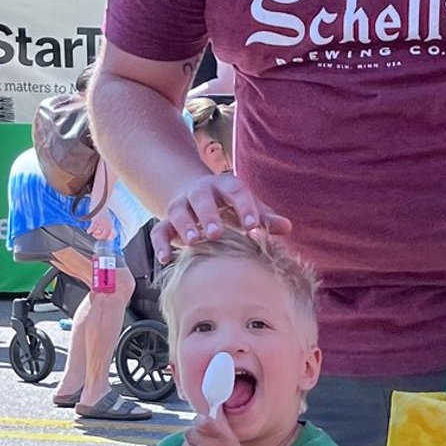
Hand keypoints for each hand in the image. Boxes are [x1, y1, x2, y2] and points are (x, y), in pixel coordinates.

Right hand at [154, 172, 290, 255]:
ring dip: (185, 226)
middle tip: (217, 233)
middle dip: (208, 214)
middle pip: (202, 198)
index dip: (245, 207)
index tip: (253, 226)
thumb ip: (264, 217)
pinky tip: (166, 259)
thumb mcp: (246, 206)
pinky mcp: (166, 222)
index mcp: (224, 185)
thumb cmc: (229, 206)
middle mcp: (200, 192)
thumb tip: (287, 227)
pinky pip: (159, 231)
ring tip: (194, 242)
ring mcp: (181, 206)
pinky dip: (161, 244)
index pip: (236, 190)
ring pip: (179, 212)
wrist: (192, 194)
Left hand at [182, 408, 254, 445]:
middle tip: (203, 442)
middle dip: (194, 435)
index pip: (201, 421)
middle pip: (189, 432)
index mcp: (222, 437)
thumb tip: (213, 406)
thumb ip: (219, 424)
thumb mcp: (231, 439)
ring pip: (185, 445)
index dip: (198, 421)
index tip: (201, 424)